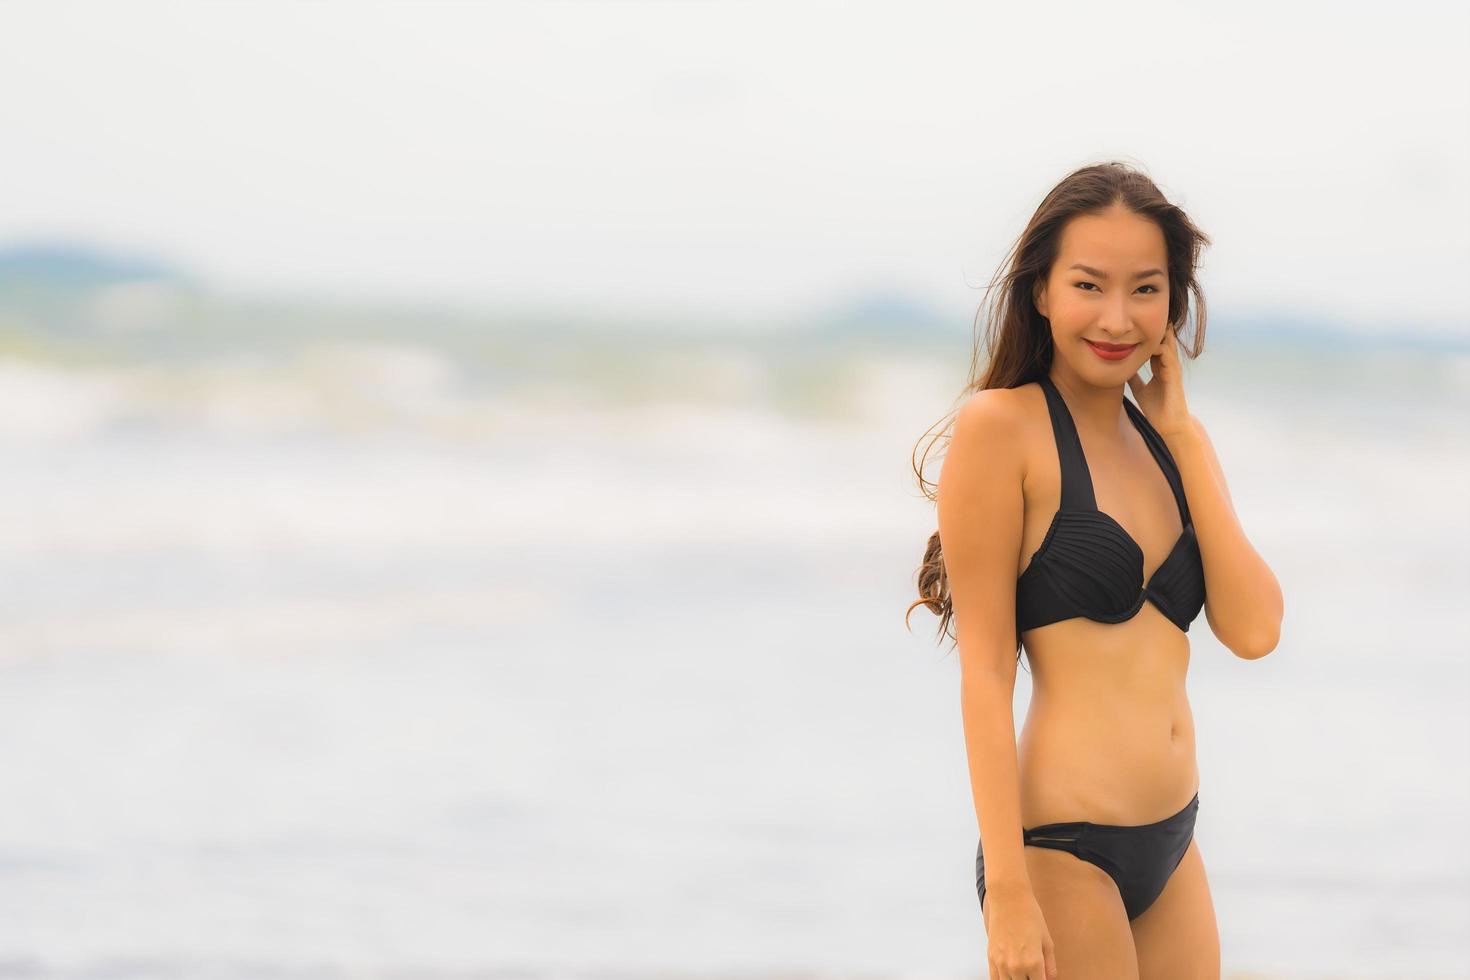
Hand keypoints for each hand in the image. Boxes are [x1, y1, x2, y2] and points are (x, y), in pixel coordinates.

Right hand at [985, 886, 1058, 979]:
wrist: (1009, 898)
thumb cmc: (1030, 915)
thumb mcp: (1047, 941)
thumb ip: (1050, 965)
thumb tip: (1049, 979)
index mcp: (1034, 963)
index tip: (1042, 978)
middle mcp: (1016, 966)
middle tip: (1033, 973)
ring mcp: (1001, 963)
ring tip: (1022, 973)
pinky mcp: (991, 957)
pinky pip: (995, 979)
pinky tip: (1009, 976)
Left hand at [1126, 323, 1191, 439]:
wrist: (1169, 425)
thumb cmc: (1157, 409)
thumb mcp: (1140, 390)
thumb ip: (1135, 378)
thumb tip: (1123, 370)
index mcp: (1160, 366)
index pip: (1154, 343)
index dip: (1145, 332)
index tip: (1132, 322)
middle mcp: (1168, 364)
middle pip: (1162, 338)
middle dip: (1152, 325)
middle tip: (1139, 311)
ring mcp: (1172, 368)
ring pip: (1166, 342)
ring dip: (1156, 331)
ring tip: (1143, 318)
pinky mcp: (1173, 375)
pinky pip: (1167, 355)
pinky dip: (1158, 346)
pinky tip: (1147, 341)